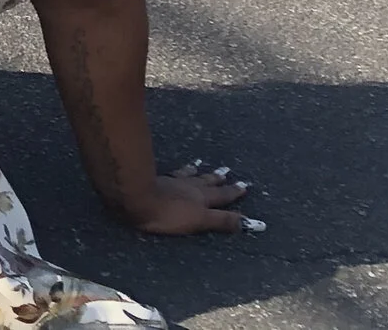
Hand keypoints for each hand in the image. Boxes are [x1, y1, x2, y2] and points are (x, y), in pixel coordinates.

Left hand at [123, 165, 257, 235]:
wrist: (136, 196)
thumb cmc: (168, 213)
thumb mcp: (200, 220)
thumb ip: (222, 220)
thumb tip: (251, 223)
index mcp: (201, 199)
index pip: (221, 197)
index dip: (233, 193)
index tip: (245, 186)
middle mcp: (190, 188)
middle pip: (207, 183)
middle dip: (219, 181)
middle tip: (229, 173)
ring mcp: (173, 182)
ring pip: (191, 175)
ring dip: (200, 172)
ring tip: (204, 165)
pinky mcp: (158, 179)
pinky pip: (174, 173)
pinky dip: (181, 170)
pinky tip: (180, 167)